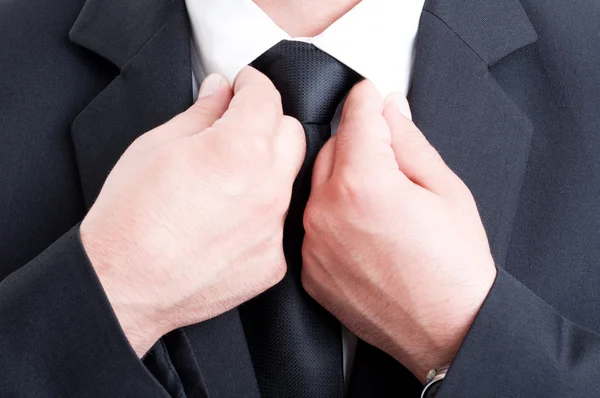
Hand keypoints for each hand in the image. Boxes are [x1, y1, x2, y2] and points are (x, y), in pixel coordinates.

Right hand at [80, 68, 304, 356]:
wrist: (124, 285)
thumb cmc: (131, 218)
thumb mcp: (157, 145)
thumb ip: (201, 113)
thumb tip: (219, 91)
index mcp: (240, 149)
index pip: (267, 97)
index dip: (253, 84)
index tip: (245, 86)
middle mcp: (268, 188)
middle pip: (291, 134)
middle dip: (267, 123)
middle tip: (237, 130)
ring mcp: (273, 229)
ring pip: (287, 180)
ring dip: (265, 170)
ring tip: (225, 184)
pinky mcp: (272, 262)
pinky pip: (277, 224)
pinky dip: (259, 216)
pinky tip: (226, 224)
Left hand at [301, 80, 496, 380]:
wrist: (448, 330)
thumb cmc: (453, 268)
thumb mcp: (445, 190)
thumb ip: (409, 142)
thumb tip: (390, 111)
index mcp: (363, 183)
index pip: (355, 117)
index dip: (366, 98)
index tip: (370, 93)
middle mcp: (326, 211)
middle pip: (331, 147)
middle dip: (357, 141)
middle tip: (388, 156)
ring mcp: (312, 243)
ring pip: (318, 184)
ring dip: (342, 178)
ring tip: (379, 201)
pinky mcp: (309, 269)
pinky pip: (313, 223)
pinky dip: (333, 215)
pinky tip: (363, 230)